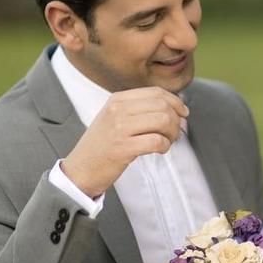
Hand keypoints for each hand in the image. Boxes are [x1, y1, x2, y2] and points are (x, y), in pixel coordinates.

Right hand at [61, 87, 188, 196]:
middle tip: (175, 132)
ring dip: (172, 133)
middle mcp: (118, 110)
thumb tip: (175, 109)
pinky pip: (157, 141)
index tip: (183, 112)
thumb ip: (139, 110)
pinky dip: (164, 146)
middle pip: (162, 106)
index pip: (156, 92)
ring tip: (166, 142)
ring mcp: (120, 128)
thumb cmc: (102, 146)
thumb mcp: (114, 118)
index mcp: (117, 100)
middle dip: (176, 120)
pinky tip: (159, 150)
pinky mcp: (123, 148)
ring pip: (163, 120)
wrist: (80, 169)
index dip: (175, 102)